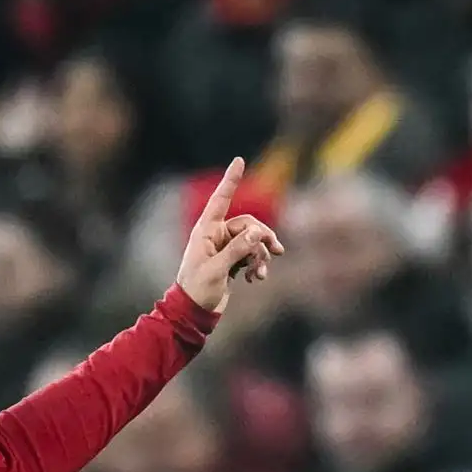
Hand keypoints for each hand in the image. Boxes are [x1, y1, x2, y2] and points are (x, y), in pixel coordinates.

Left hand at [175, 158, 283, 313]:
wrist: (195, 310)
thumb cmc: (198, 288)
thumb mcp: (217, 269)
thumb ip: (237, 250)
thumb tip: (257, 233)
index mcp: (206, 230)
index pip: (220, 199)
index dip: (231, 180)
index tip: (239, 160)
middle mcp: (216, 235)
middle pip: (249, 224)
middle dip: (264, 237)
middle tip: (277, 251)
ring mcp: (225, 247)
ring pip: (254, 241)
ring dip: (261, 256)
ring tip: (261, 274)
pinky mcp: (233, 260)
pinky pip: (253, 255)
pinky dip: (259, 265)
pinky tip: (257, 279)